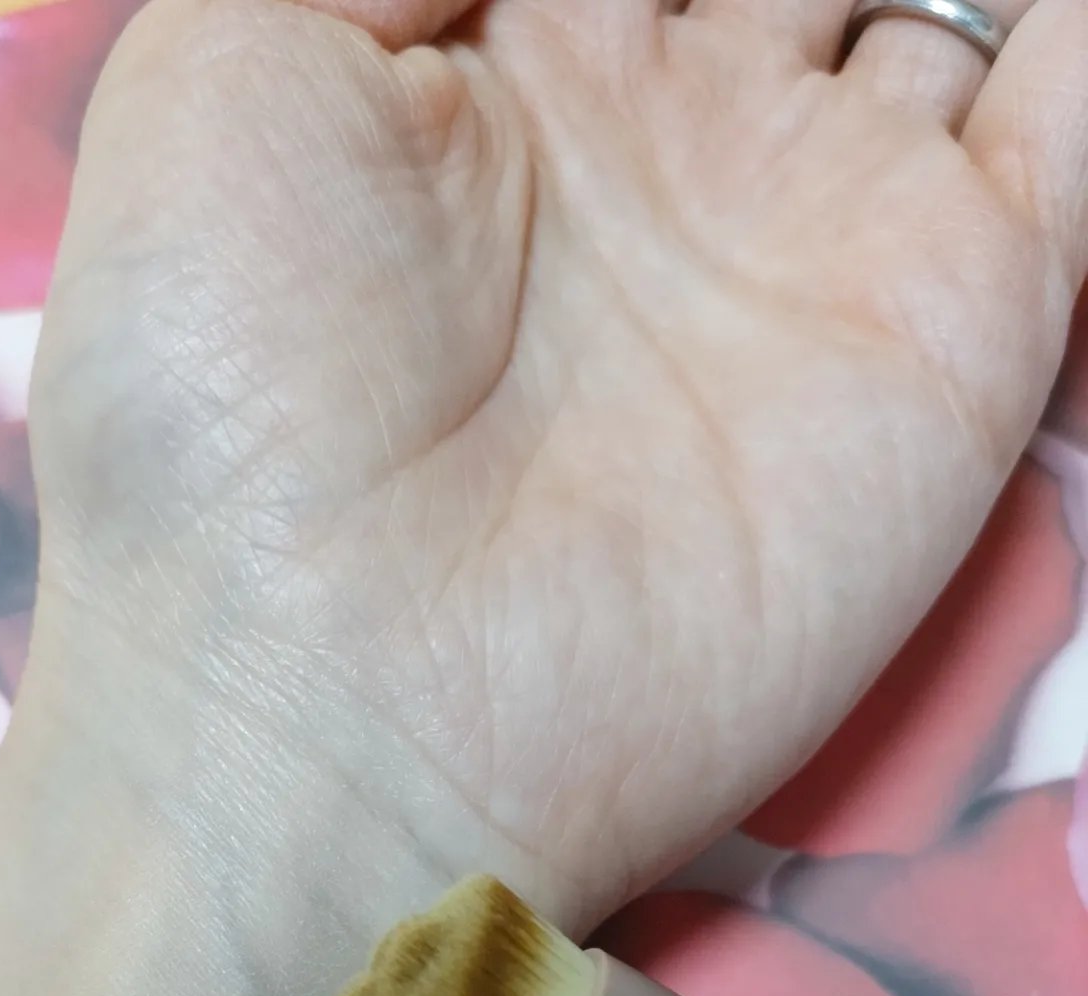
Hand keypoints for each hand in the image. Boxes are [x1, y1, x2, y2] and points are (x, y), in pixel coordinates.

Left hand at [26, 0, 1087, 930]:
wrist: (334, 697)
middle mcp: (675, 138)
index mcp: (507, 63)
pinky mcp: (955, 333)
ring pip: (949, 14)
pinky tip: (1060, 5)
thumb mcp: (228, 73)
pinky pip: (1076, 132)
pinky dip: (1087, 47)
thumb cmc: (224, 394)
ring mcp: (819, 234)